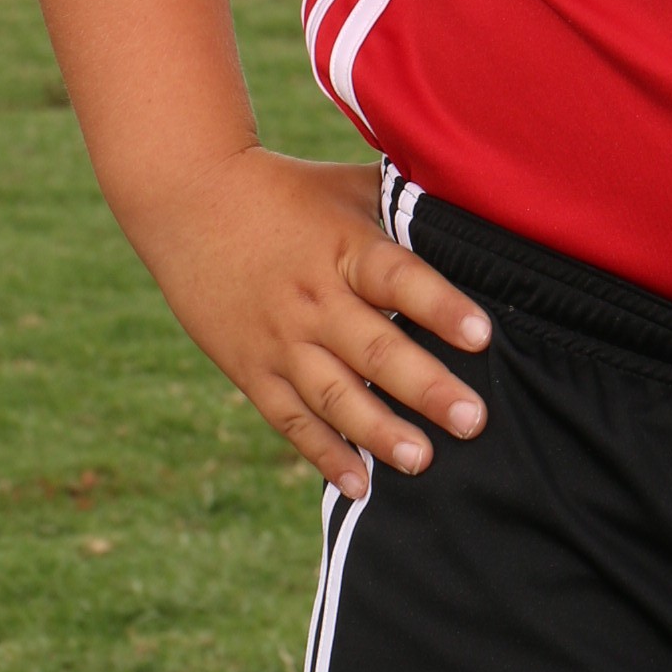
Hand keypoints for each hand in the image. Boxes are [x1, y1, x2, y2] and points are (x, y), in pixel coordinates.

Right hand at [5, 0, 492, 502]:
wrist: (186, 200)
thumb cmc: (287, 190)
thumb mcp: (348, 187)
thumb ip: (406, 203)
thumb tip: (485, 200)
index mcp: (342, 246)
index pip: (399, 278)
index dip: (440, 306)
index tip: (483, 334)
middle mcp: (313, 297)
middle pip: (374, 348)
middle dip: (426, 386)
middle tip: (474, 418)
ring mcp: (279, 338)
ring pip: (333, 394)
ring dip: (379, 431)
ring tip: (423, 460)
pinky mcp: (250, 368)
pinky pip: (290, 419)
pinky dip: (323, 453)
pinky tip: (360, 484)